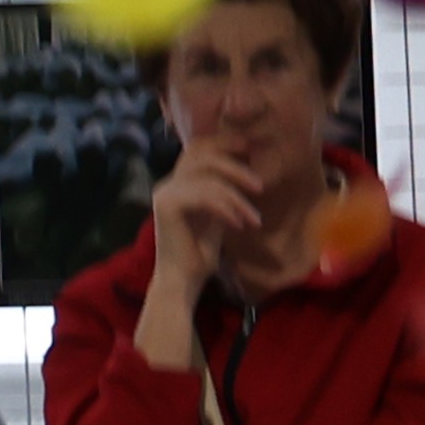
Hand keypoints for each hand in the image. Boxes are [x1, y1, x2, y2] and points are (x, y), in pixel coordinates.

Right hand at [147, 143, 295, 300]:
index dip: (223, 143)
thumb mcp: (219, 212)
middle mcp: (167, 184)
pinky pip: (204, 197)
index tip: (250, 148)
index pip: (198, 148)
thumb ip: (225, 189)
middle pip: (203, 156)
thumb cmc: (201, 252)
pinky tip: (239, 225)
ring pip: (208, 178)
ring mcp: (164, 193)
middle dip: (235, 167)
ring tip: (253, 218)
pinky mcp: (166, 206)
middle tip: (260, 186)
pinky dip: (226, 209)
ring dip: (237, 197)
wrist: (184, 282)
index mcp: (177, 182)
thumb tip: (247, 163)